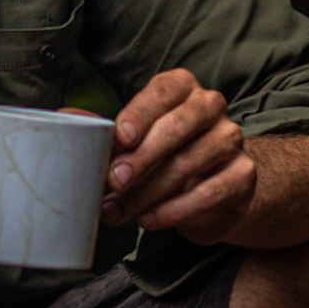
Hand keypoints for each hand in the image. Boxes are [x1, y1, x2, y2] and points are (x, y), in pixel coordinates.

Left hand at [100, 67, 255, 245]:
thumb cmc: (165, 156)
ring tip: (120, 210)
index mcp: (182, 87)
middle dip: (142, 157)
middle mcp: (211, 106)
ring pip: (189, 163)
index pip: (162, 92)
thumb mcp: (138, 139)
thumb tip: (65, 121)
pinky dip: (174, 210)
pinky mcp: (244, 174)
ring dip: (149, 191)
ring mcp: (231, 138)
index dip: (140, 114)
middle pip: (177, 127)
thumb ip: (107, 132)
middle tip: (114, 181)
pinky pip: (209, 192)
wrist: (216, 188)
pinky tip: (149, 219)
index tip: (120, 139)